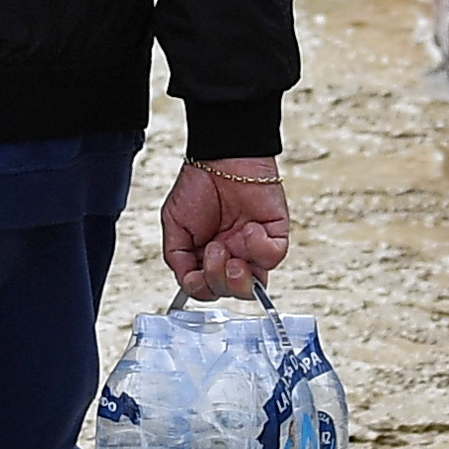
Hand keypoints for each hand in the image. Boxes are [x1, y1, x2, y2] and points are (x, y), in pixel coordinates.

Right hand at [160, 157, 290, 298]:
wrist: (219, 157)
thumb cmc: (197, 184)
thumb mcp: (173, 224)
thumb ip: (178, 258)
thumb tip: (190, 283)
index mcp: (209, 256)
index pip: (209, 288)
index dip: (202, 288)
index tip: (195, 275)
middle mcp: (233, 254)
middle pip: (233, 291)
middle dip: (219, 282)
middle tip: (213, 254)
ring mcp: (254, 246)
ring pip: (256, 283)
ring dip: (238, 275)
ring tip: (226, 250)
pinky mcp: (274, 234)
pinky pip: (272, 257)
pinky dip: (258, 248)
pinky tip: (248, 228)